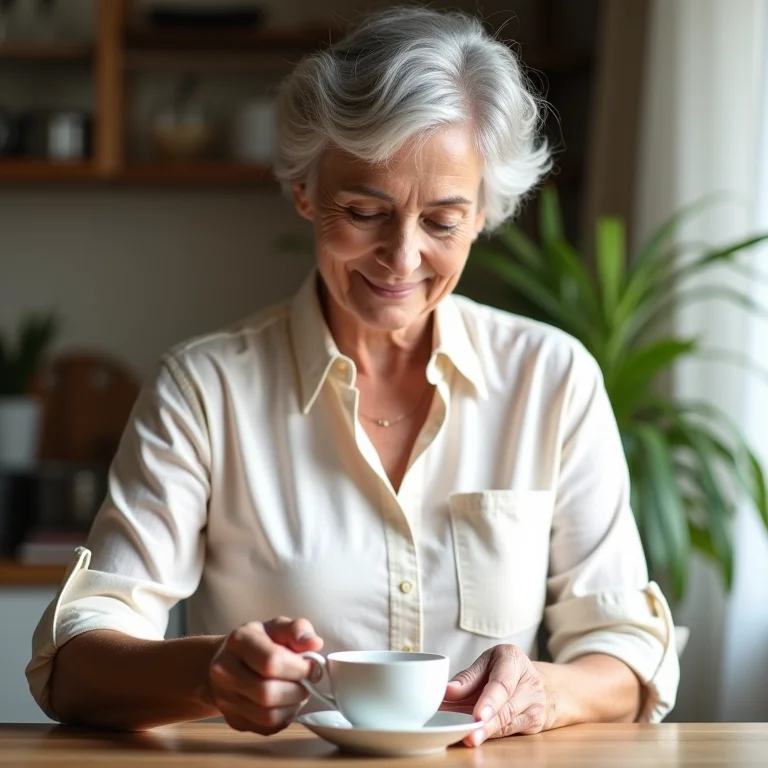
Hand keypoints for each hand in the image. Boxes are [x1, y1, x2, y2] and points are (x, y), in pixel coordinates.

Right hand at [208, 616, 323, 734]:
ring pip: (267, 716)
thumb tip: (314, 644)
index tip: (312, 666)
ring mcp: (225, 699)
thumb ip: (298, 630)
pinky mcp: (233, 720)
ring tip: (297, 691)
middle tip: (307, 682)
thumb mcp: (278, 626)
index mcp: (239, 641)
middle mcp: (224, 671)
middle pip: (267, 693)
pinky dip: (284, 717)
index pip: (271, 661)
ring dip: (292, 706)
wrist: (227, 660)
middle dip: (297, 690)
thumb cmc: (259, 641)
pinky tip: (286, 702)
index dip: (299, 667)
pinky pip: (266, 728)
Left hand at [441, 645, 551, 745]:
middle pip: (506, 709)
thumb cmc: (503, 667)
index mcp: (514, 660)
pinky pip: (509, 732)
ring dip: (486, 733)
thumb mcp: (485, 662)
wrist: (533, 679)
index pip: (503, 684)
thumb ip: (467, 677)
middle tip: (467, 735)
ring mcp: (536, 705)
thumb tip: (447, 691)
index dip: (490, 702)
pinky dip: (491, 735)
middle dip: (486, 725)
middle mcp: (530, 683)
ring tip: (467, 738)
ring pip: (508, 724)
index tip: (477, 716)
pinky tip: (477, 736)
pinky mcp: (535, 723)